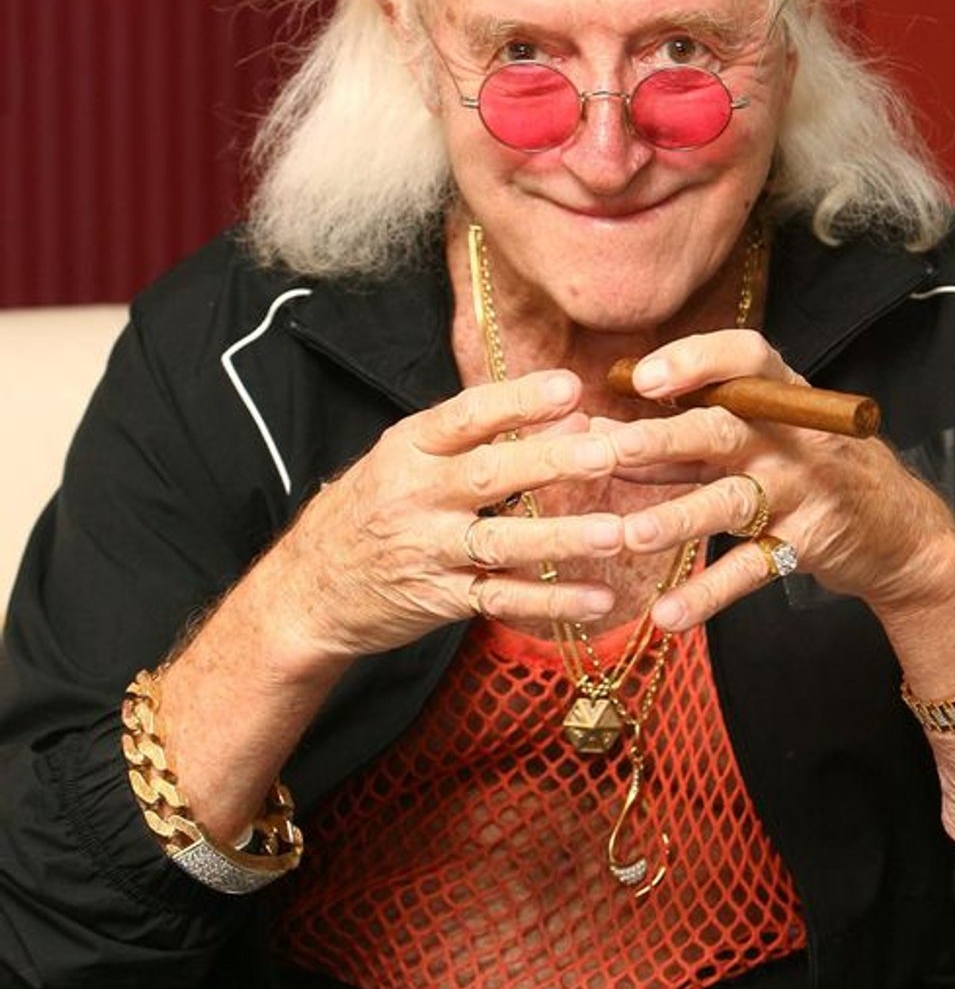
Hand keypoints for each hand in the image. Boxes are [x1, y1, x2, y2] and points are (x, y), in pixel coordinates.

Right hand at [251, 368, 624, 675]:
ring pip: (501, 542)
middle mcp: (416, 496)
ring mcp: (428, 550)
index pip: (466, 416)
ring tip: (614, 531)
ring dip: (560, 537)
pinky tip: (598, 597)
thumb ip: (485, 436)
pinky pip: (502, 598)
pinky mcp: (440, 600)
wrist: (307, 591)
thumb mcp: (410, 458)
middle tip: (605, 452)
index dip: (519, 401)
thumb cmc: (373, 509)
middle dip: (549, 462)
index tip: (570, 387)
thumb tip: (574, 416)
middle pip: (488, 474)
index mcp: (409, 449)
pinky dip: (552, 601)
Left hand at [598, 330, 954, 632]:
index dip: (694, 362)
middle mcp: (791, 436)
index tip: (640, 377)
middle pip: (722, 429)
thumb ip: (682, 433)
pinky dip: (709, 593)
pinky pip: (751, 569)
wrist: (896, 526)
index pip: (743, 358)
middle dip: (662, 439)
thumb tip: (594, 428)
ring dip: (677, 518)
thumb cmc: (803, 466)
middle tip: (609, 448)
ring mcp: (802, 490)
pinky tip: (667, 613)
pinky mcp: (806, 544)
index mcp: (778, 394)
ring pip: (731, 501)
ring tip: (628, 535)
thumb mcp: (754, 435)